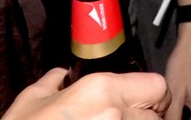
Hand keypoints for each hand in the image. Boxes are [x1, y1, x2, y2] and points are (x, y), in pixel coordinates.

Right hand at [2, 69, 171, 119]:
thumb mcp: (32, 99)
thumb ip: (53, 81)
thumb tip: (60, 74)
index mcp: (102, 88)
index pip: (157, 87)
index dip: (154, 97)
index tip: (144, 104)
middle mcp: (115, 112)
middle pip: (157, 116)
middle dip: (148, 118)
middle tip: (130, 119)